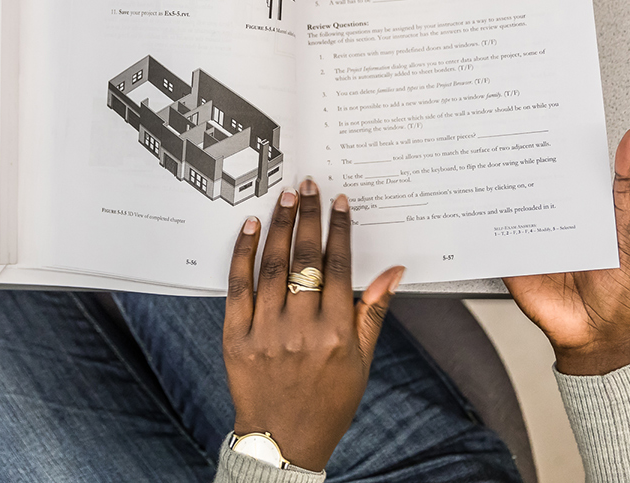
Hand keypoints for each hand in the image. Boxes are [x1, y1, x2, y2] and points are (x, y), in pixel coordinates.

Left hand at [223, 179, 404, 471]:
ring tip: (285, 198)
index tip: (339, 203)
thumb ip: (373, 312)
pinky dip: (244, 253)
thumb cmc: (327, 403)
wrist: (284, 441)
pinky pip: (238, 286)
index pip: (338, 267)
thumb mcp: (361, 361)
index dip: (339, 230)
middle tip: (309, 187)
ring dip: (279, 227)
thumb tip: (393, 272)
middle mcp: (301, 330)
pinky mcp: (236, 336)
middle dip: (308, 217)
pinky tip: (252, 228)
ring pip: (272, 266)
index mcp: (336, 334)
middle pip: (304, 259)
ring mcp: (265, 332)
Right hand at [503, 126, 629, 375]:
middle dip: (517, 155)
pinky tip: (472, 202)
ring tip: (481, 157)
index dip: (559, 138)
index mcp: (586, 205)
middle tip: (502, 128)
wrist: (598, 339)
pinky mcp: (511, 256)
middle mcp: (555, 216)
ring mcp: (531, 235)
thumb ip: (628, 189)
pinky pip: (492, 235)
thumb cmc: (623, 292)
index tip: (545, 110)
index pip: (569, 163)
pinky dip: (480, 221)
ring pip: (508, 201)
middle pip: (532, 178)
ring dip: (494, 184)